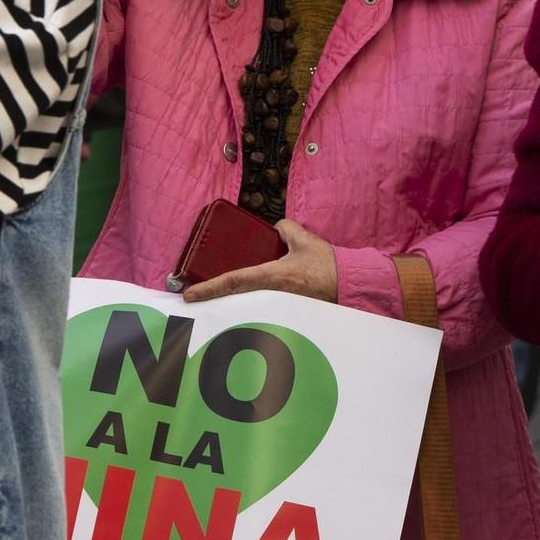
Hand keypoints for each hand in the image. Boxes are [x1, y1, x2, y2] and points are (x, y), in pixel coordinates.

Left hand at [182, 219, 337, 304]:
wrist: (350, 285)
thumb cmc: (328, 265)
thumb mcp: (305, 240)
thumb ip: (286, 229)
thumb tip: (275, 228)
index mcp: (272, 277)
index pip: (233, 280)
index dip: (209, 287)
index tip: (190, 294)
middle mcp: (271, 295)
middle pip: (235, 298)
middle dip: (214, 299)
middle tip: (195, 299)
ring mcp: (279, 306)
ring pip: (247, 305)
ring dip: (230, 304)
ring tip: (214, 301)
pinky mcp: (287, 311)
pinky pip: (263, 307)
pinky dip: (249, 305)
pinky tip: (244, 304)